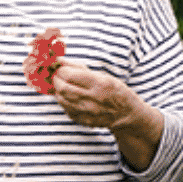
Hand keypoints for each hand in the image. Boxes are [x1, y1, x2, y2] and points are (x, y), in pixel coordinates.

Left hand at [49, 61, 163, 169]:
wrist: (126, 114)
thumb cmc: (114, 90)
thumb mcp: (102, 75)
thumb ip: (78, 67)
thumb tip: (59, 60)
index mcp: (99, 84)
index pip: (69, 75)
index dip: (60, 70)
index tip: (60, 68)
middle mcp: (92, 99)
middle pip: (62, 88)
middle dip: (56, 80)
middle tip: (58, 76)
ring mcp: (87, 112)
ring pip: (61, 100)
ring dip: (58, 91)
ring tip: (64, 85)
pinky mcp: (83, 121)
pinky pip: (66, 109)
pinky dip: (64, 101)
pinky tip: (70, 97)